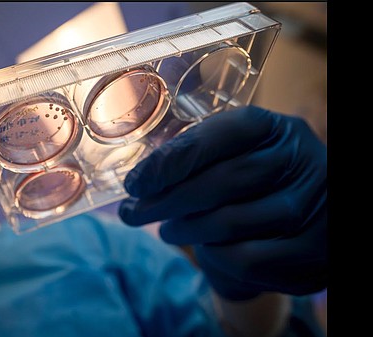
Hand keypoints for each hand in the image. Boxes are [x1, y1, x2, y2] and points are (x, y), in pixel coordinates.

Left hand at [118, 105, 326, 299]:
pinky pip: (245, 259)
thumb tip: (139, 180)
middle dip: (166, 200)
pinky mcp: (312, 251)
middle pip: (221, 182)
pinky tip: (205, 249)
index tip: (135, 182)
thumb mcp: (234, 155)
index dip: (171, 159)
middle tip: (133, 213)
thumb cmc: (252, 183)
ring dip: (186, 230)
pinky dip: (215, 257)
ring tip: (167, 230)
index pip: (220, 135)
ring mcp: (313, 207)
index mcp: (275, 128)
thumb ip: (197, 157)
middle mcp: (301, 161)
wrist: (306, 220)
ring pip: (228, 223)